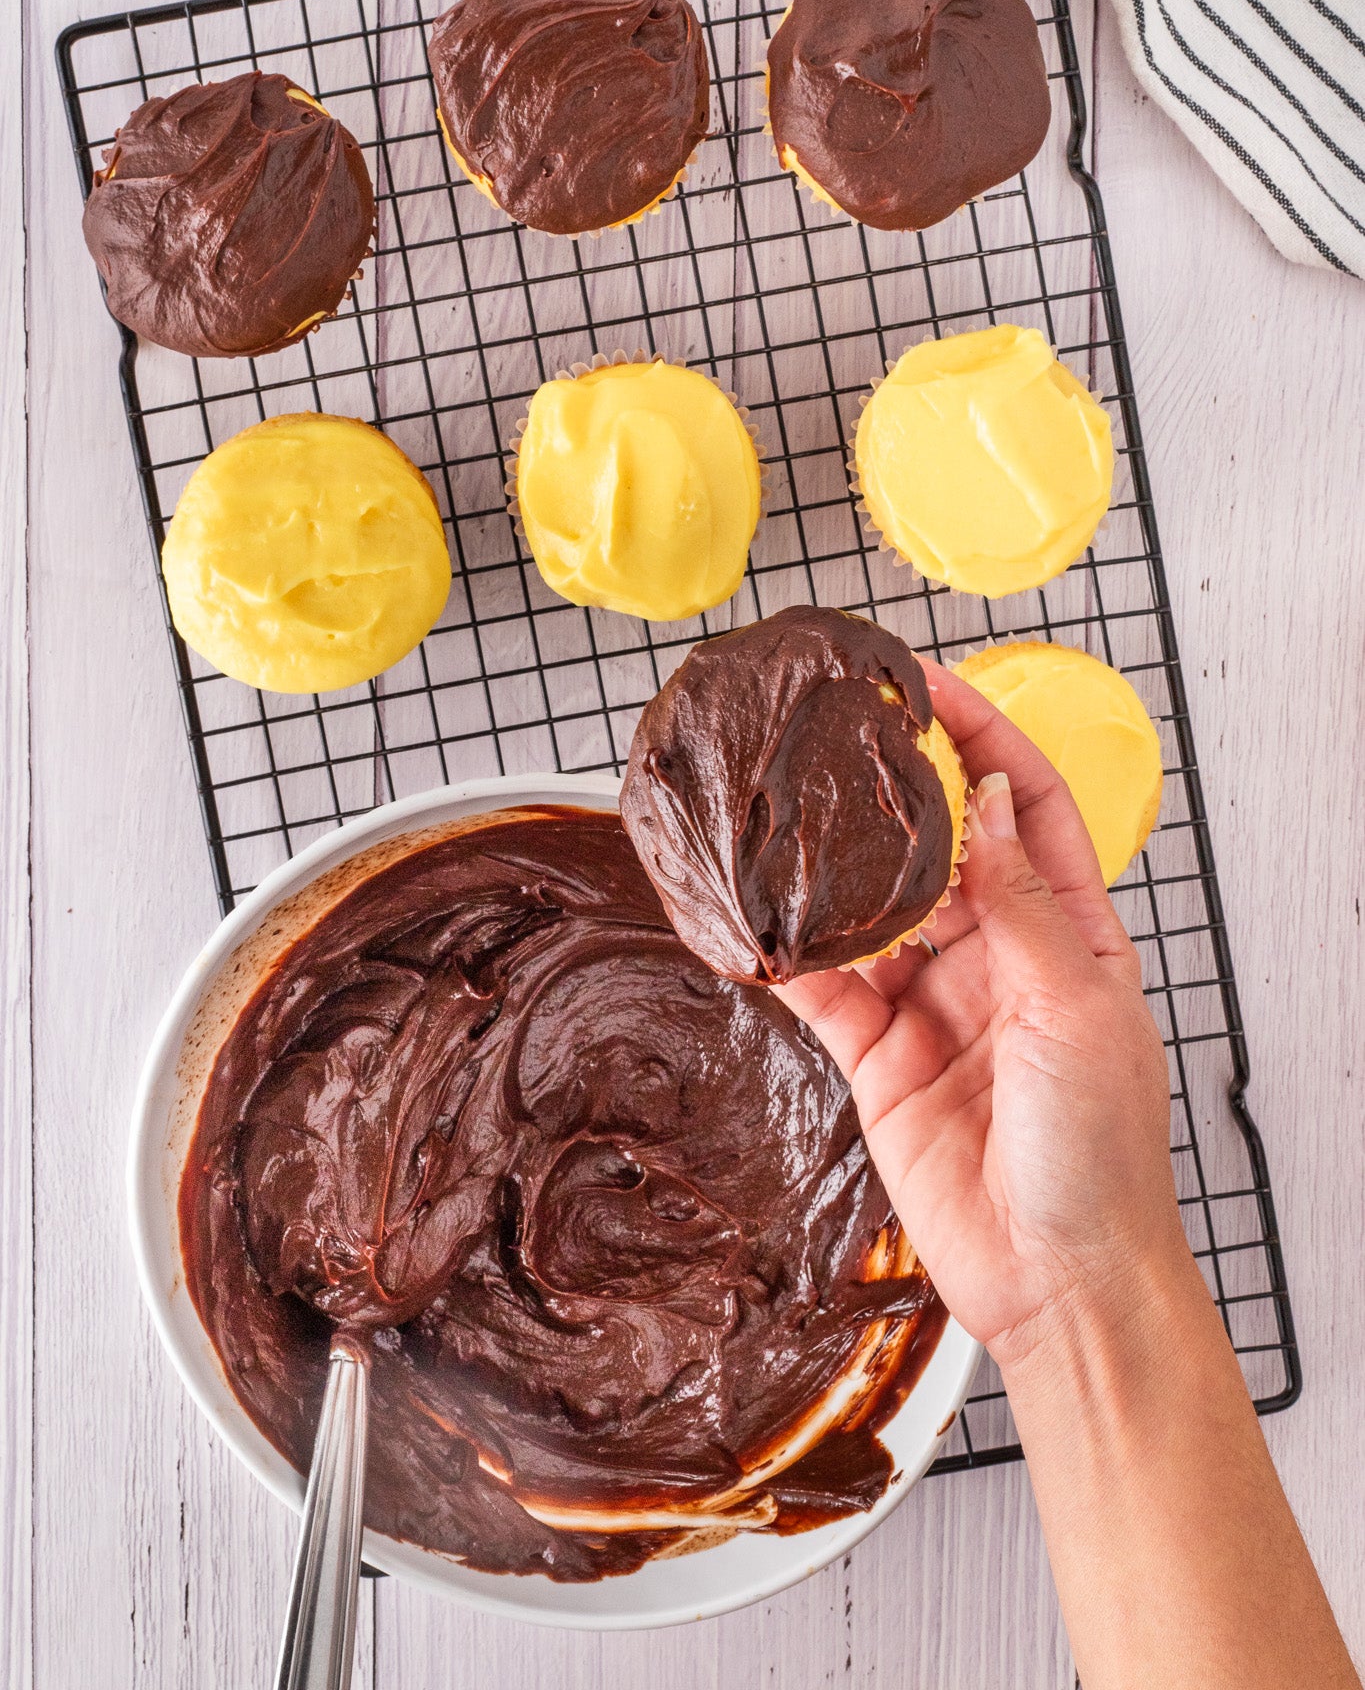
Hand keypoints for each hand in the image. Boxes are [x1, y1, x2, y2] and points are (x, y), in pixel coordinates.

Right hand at [774, 659, 1184, 1369]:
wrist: (1058, 1278)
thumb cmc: (1100, 1152)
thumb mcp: (1073, 1005)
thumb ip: (1021, 902)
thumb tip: (989, 800)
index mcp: (1069, 933)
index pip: (1028, 805)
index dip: (986, 738)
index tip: (932, 686)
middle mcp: (999, 956)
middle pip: (940, 846)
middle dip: (893, 788)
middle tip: (838, 735)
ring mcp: (935, 1003)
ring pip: (871, 910)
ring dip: (831, 867)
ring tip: (783, 811)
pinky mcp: (880, 1057)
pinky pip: (824, 988)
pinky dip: (787, 956)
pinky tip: (754, 922)